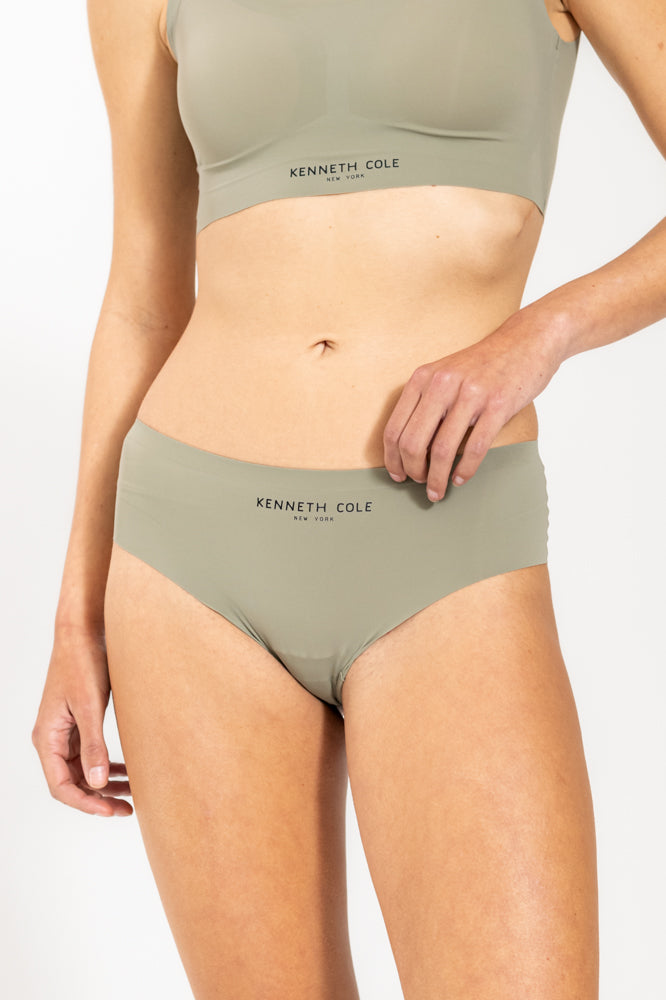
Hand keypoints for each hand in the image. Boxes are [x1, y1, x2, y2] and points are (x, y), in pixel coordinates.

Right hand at [32, 626, 132, 817]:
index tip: (112, 811)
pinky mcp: (79, 721)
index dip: (86, 803)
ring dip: (104, 783)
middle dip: (98, 798)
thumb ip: (94, 745)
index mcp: (46, 737)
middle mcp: (52, 738)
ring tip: (132, 794)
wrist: (84, 631)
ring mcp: (65, 730)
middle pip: (71, 783)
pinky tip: (125, 771)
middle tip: (128, 808)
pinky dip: (106, 765)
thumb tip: (98, 783)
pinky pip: (89, 753)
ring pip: (82, 770)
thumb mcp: (90, 705)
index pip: (61, 786)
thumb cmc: (82, 662)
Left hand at [383, 307, 563, 499]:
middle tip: (419, 483)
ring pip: (441, 450)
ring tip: (437, 491)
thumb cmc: (484, 364)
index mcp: (424, 378)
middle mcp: (442, 384)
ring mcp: (470, 394)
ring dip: (436, 479)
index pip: (395, 428)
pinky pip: (474, 448)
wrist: (527, 340)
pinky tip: (460, 479)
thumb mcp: (446, 373)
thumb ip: (426, 402)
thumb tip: (409, 447)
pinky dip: (464, 470)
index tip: (398, 475)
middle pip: (413, 442)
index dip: (392, 458)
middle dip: (413, 471)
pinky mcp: (497, 405)